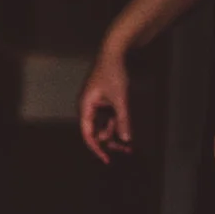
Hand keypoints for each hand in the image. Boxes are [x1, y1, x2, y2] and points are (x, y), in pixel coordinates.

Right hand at [79, 44, 133, 161]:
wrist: (113, 54)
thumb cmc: (113, 74)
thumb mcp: (120, 99)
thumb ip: (122, 120)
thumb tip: (126, 139)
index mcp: (85, 107)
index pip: (87, 133)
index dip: (96, 148)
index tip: (106, 159)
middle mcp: (87, 107)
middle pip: (96, 131)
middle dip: (110, 142)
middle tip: (126, 150)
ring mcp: (94, 104)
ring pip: (102, 125)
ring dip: (114, 133)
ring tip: (129, 141)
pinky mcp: (101, 101)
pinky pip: (106, 117)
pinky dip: (116, 123)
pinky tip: (124, 127)